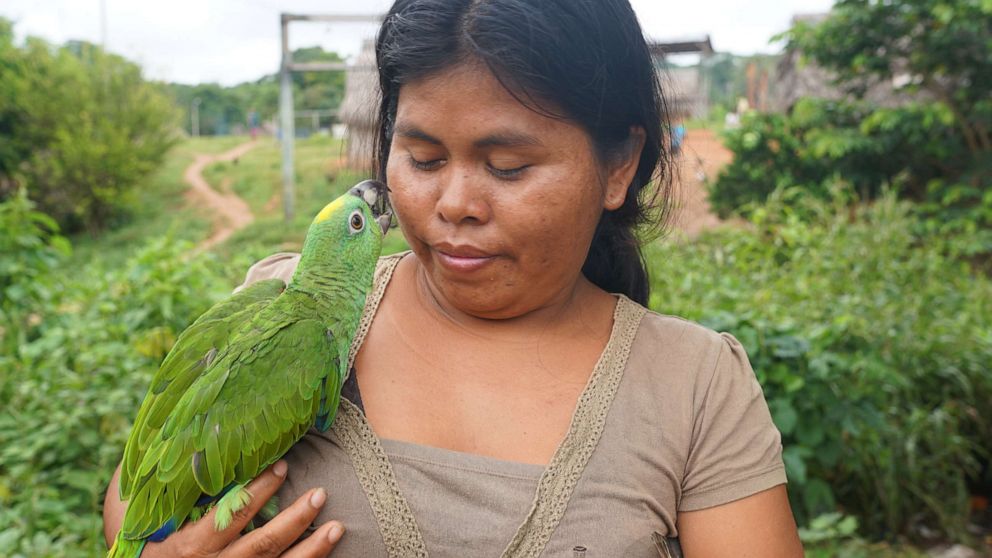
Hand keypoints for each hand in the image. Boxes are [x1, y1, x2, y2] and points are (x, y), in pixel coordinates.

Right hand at [140, 461, 343, 557]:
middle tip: (320, 494)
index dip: (258, 492)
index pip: (230, 516)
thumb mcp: (162, 523)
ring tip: (337, 527)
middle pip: (262, 543)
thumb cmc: (162, 546)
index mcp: (191, 546)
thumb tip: (190, 441)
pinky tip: (327, 549)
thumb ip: (184, 493)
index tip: (282, 466)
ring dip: (312, 548)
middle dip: (294, 519)